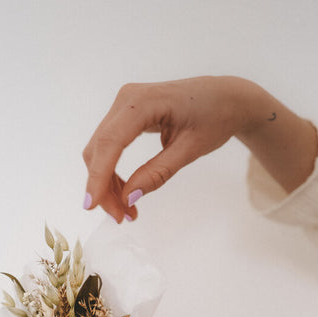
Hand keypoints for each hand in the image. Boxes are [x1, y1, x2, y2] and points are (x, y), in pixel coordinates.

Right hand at [82, 76, 317, 220]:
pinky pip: (109, 145)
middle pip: (99, 148)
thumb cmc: (215, 118)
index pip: (110, 142)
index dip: (98, 176)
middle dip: (103, 186)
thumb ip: (158, 173)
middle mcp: (127, 99)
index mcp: (143, 102)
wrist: (226, 98)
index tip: (91, 206)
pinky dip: (112, 172)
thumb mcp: (190, 150)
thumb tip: (128, 199)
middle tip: (121, 218)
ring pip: (100, 149)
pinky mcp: (126, 114)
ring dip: (107, 183)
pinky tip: (126, 192)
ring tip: (126, 211)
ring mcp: (124, 105)